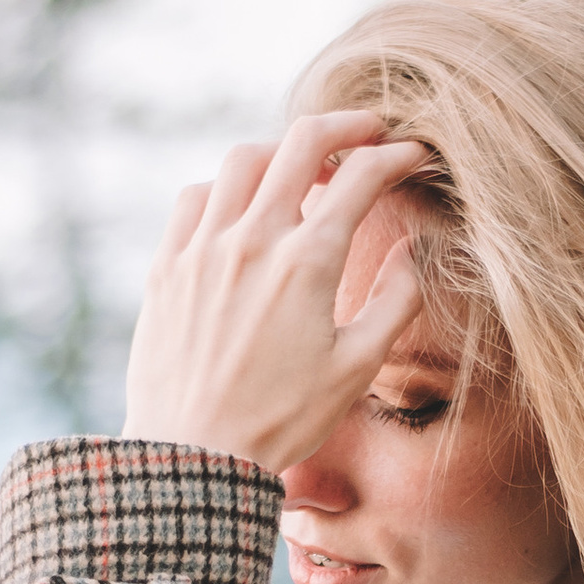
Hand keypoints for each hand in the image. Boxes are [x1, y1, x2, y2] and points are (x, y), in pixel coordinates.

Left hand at [121, 111, 430, 469]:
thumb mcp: (357, 368)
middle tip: (367, 133)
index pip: (361, 176)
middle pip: (301, 142)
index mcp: (307, 261)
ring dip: (282, 152)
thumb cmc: (282, 422)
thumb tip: (415, 250)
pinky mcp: (167, 264)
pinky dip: (227, 188)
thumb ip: (395, 299)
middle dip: (344, 126)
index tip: (413, 157)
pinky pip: (196, 197)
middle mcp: (252, 238)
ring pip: (244, 159)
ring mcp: (203, 246)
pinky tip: (242, 209)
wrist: (194, 457)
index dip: (396, 157)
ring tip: (303, 171)